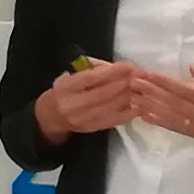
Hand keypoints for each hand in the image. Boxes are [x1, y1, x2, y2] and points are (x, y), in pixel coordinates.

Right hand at [34, 61, 148, 141]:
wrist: (50, 118)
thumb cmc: (63, 92)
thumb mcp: (70, 77)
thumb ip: (91, 71)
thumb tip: (115, 67)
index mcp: (67, 88)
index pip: (91, 79)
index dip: (111, 72)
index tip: (128, 66)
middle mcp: (74, 104)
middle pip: (103, 93)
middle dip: (125, 83)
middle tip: (141, 75)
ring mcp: (84, 118)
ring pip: (111, 107)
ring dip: (129, 96)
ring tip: (143, 87)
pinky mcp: (93, 128)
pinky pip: (114, 120)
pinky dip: (129, 112)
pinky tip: (139, 104)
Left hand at [131, 63, 193, 162]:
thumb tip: (193, 69)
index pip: (185, 89)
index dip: (163, 82)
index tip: (147, 74)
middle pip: (173, 102)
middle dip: (151, 91)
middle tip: (132, 82)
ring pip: (171, 116)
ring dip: (150, 106)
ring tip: (132, 97)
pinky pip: (176, 128)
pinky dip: (159, 121)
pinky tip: (145, 116)